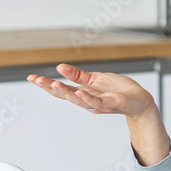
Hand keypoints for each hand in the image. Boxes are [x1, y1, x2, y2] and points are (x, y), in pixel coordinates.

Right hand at [27, 63, 155, 119]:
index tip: (31, 77)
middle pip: (65, 95)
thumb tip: (60, 67)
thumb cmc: (118, 90)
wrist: (139, 100)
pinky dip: (87, 98)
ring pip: (78, 100)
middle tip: (36, 80)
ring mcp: (98, 103)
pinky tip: (79, 92)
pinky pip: (97, 102)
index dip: (46, 84)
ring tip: (53, 84)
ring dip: (66, 93)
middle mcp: (87, 100)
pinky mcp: (110, 103)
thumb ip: (78, 75)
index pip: (61, 89)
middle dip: (50, 88)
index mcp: (82, 93)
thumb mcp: (95, 79)